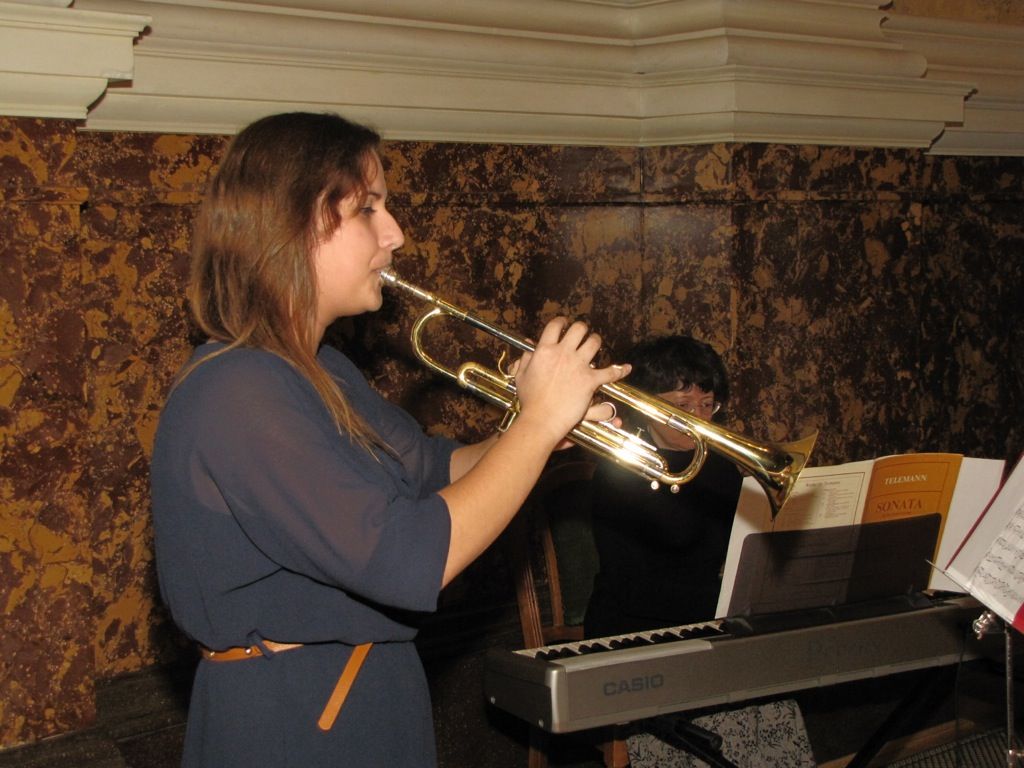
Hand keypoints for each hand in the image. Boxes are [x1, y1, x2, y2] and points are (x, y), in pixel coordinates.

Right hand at [512, 317, 629, 445]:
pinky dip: (619, 371)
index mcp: (545, 350)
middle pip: (578, 329)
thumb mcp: (521, 376)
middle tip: (581, 333)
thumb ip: (525, 360)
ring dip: (595, 341)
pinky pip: (610, 372)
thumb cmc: (529, 400)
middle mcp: (563, 353)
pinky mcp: (590, 380)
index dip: (561, 322)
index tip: (563, 324)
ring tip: (595, 343)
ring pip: (594, 343)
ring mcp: (578, 366)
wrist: (541, 418)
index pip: (555, 326)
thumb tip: (528, 349)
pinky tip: (626, 368)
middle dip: (581, 329)